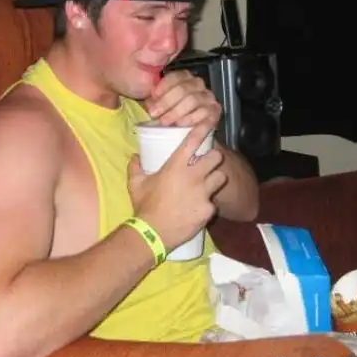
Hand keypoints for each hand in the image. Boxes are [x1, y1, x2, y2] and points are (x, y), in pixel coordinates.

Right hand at [127, 123, 226, 250]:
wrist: (152, 233)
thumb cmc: (144, 206)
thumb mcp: (135, 184)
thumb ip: (135, 167)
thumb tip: (135, 157)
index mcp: (176, 166)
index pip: (193, 141)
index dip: (203, 129)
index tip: (209, 123)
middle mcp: (193, 176)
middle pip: (216, 157)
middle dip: (214, 158)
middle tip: (208, 162)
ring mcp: (203, 193)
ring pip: (220, 178)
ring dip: (215, 179)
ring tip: (208, 184)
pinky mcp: (208, 209)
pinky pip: (213, 202)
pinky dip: (207, 204)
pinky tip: (198, 208)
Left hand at [145, 70, 221, 127]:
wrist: (180, 128)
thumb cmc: (166, 112)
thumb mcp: (157, 101)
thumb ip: (154, 98)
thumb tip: (149, 103)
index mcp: (184, 77)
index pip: (176, 77)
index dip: (164, 86)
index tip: (153, 96)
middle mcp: (198, 84)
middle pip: (183, 89)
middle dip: (167, 102)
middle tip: (154, 113)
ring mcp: (208, 98)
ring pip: (193, 100)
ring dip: (177, 112)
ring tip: (165, 122)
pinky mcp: (214, 113)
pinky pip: (205, 118)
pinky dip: (193, 125)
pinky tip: (183, 132)